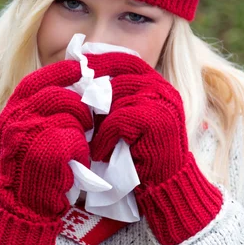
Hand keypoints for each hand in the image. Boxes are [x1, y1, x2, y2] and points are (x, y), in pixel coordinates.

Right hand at [0, 59, 92, 244]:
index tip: (83, 68)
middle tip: (90, 120)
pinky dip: (82, 150)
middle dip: (81, 106)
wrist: (23, 207)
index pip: (37, 79)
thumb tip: (79, 84)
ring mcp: (27, 136)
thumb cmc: (35, 166)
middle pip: (59, 95)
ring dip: (83, 129)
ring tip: (82, 143)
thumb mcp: (30, 131)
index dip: (61, 71)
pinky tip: (79, 161)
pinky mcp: (42, 154)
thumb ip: (45, 109)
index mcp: (13, 110)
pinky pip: (74, 139)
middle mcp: (15, 119)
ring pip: (69, 116)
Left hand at [86, 52, 222, 244]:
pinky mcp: (157, 120)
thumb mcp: (127, 119)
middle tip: (76, 109)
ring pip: (116, 96)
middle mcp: (163, 88)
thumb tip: (80, 77)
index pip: (127, 59)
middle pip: (119, 75)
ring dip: (98, 120)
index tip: (77, 68)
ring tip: (92, 140)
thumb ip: (114, 98)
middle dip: (94, 91)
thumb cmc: (141, 154)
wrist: (167, 185)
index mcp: (157, 84)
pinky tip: (102, 153)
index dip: (101, 61)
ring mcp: (163, 102)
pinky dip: (105, 137)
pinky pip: (119, 118)